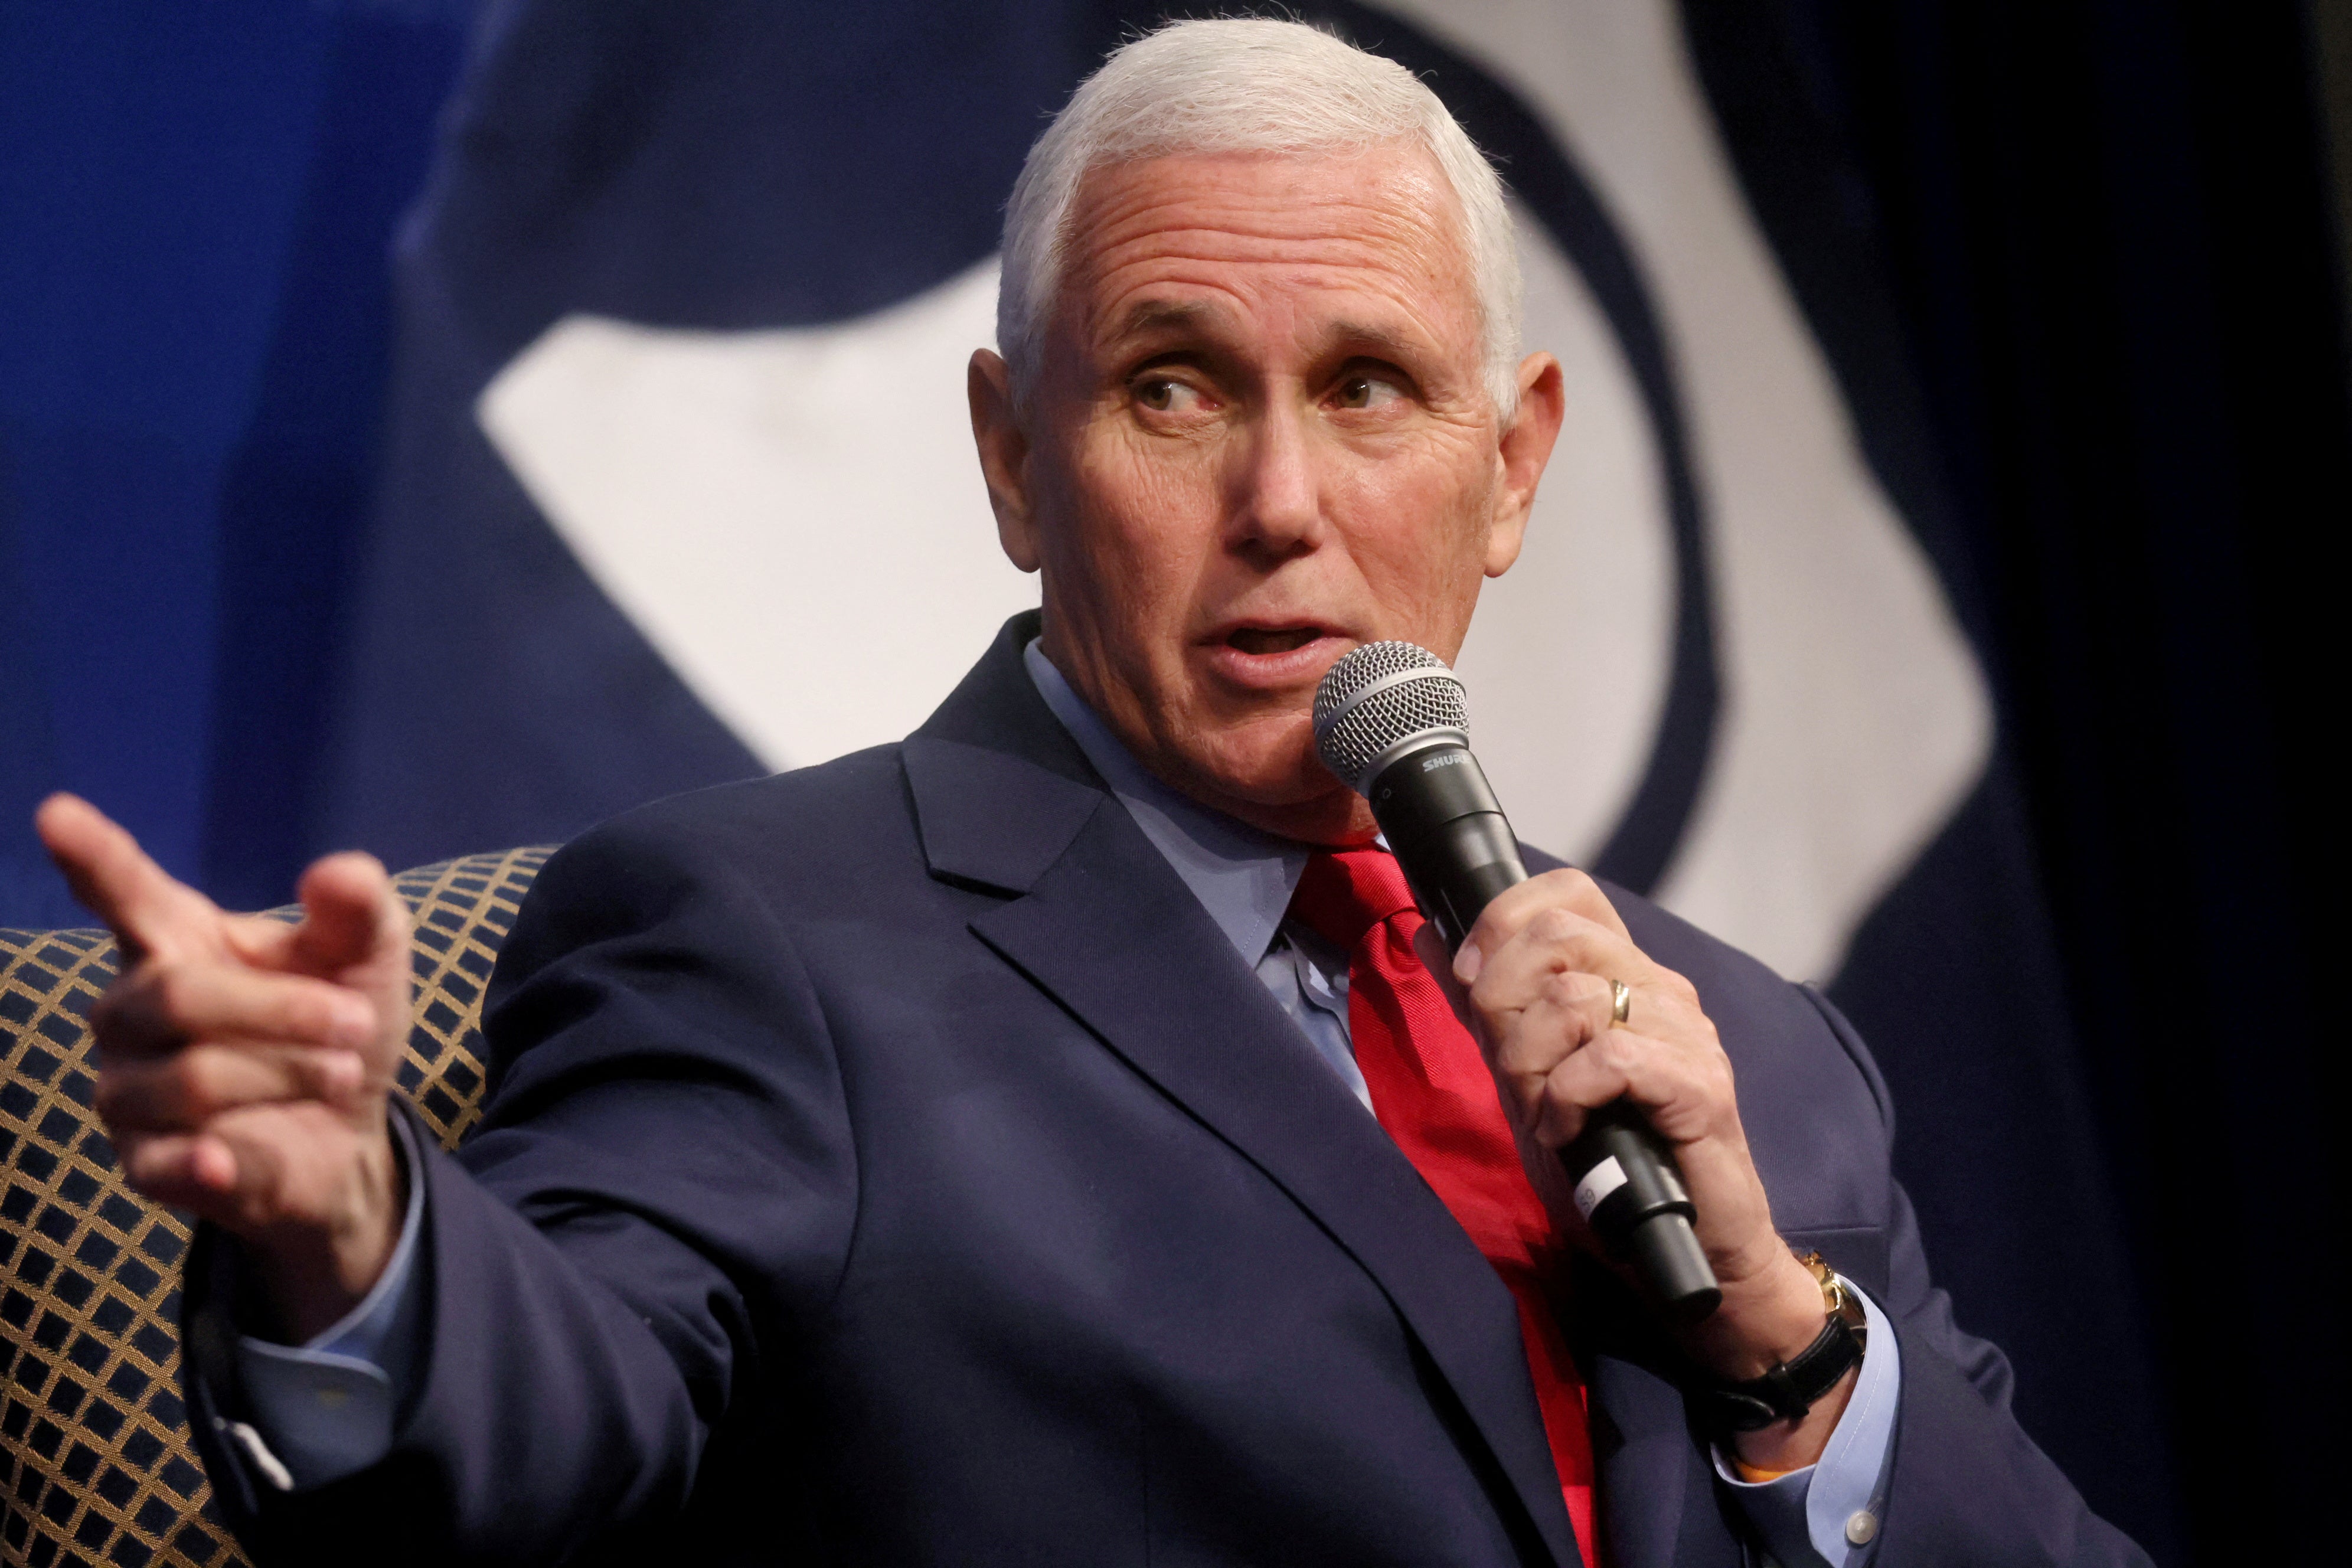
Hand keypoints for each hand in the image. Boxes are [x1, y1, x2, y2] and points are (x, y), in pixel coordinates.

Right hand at [36, 794, 410, 1342]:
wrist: (355, 1131)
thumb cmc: (341, 1027)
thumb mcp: (369, 958)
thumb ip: (357, 910)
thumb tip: (334, 872)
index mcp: (177, 941)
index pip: (124, 893)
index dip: (91, 856)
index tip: (56, 813)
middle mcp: (132, 1009)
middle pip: (176, 996)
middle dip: (282, 1010)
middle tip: (356, 1023)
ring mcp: (129, 1089)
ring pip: (190, 1077)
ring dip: (287, 1072)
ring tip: (341, 1073)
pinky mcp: (146, 1164)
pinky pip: (159, 1160)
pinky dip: (199, 1160)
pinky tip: (227, 1160)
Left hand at [1418, 867, 1855, 1468]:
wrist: (1686, 1253)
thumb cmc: (1612, 1169)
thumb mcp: (1528, 1078)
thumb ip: (1485, 1008)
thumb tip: (1429, 933)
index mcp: (1626, 977)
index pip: (1567, 892)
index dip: (1505, 921)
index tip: (1473, 982)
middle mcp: (1662, 990)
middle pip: (1557, 935)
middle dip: (1502, 1000)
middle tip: (1510, 1068)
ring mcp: (1686, 1035)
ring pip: (1574, 997)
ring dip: (1531, 1061)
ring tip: (1545, 1113)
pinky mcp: (1701, 1087)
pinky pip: (1610, 1057)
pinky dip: (1568, 1096)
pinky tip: (1568, 1130)